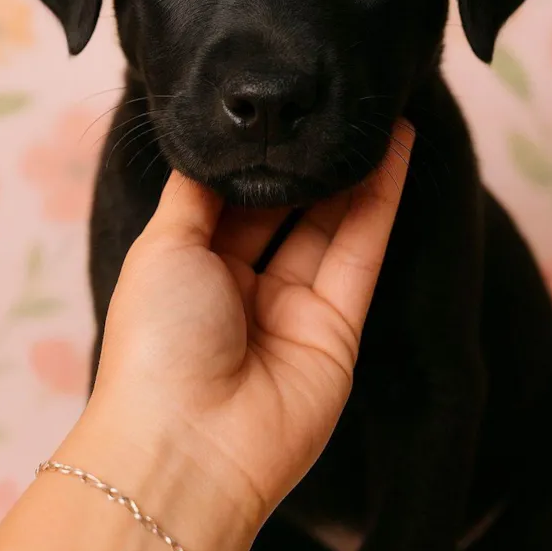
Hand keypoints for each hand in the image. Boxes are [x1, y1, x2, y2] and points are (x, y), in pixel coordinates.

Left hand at [76, 123, 412, 544]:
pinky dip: (380, 201)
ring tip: (376, 117)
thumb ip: (193, 193)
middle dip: (308, 163)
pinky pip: (361, 252)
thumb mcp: (161, 246)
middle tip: (335, 108)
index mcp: (191, 269)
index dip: (257, 159)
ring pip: (330, 225)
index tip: (279, 113)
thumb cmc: (158, 338)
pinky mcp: (338, 328)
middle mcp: (242, 287)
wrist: (188, 442)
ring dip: (354, 172)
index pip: (231, 200)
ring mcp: (293, 309)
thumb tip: (208, 146)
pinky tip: (393, 153)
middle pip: (284, 211)